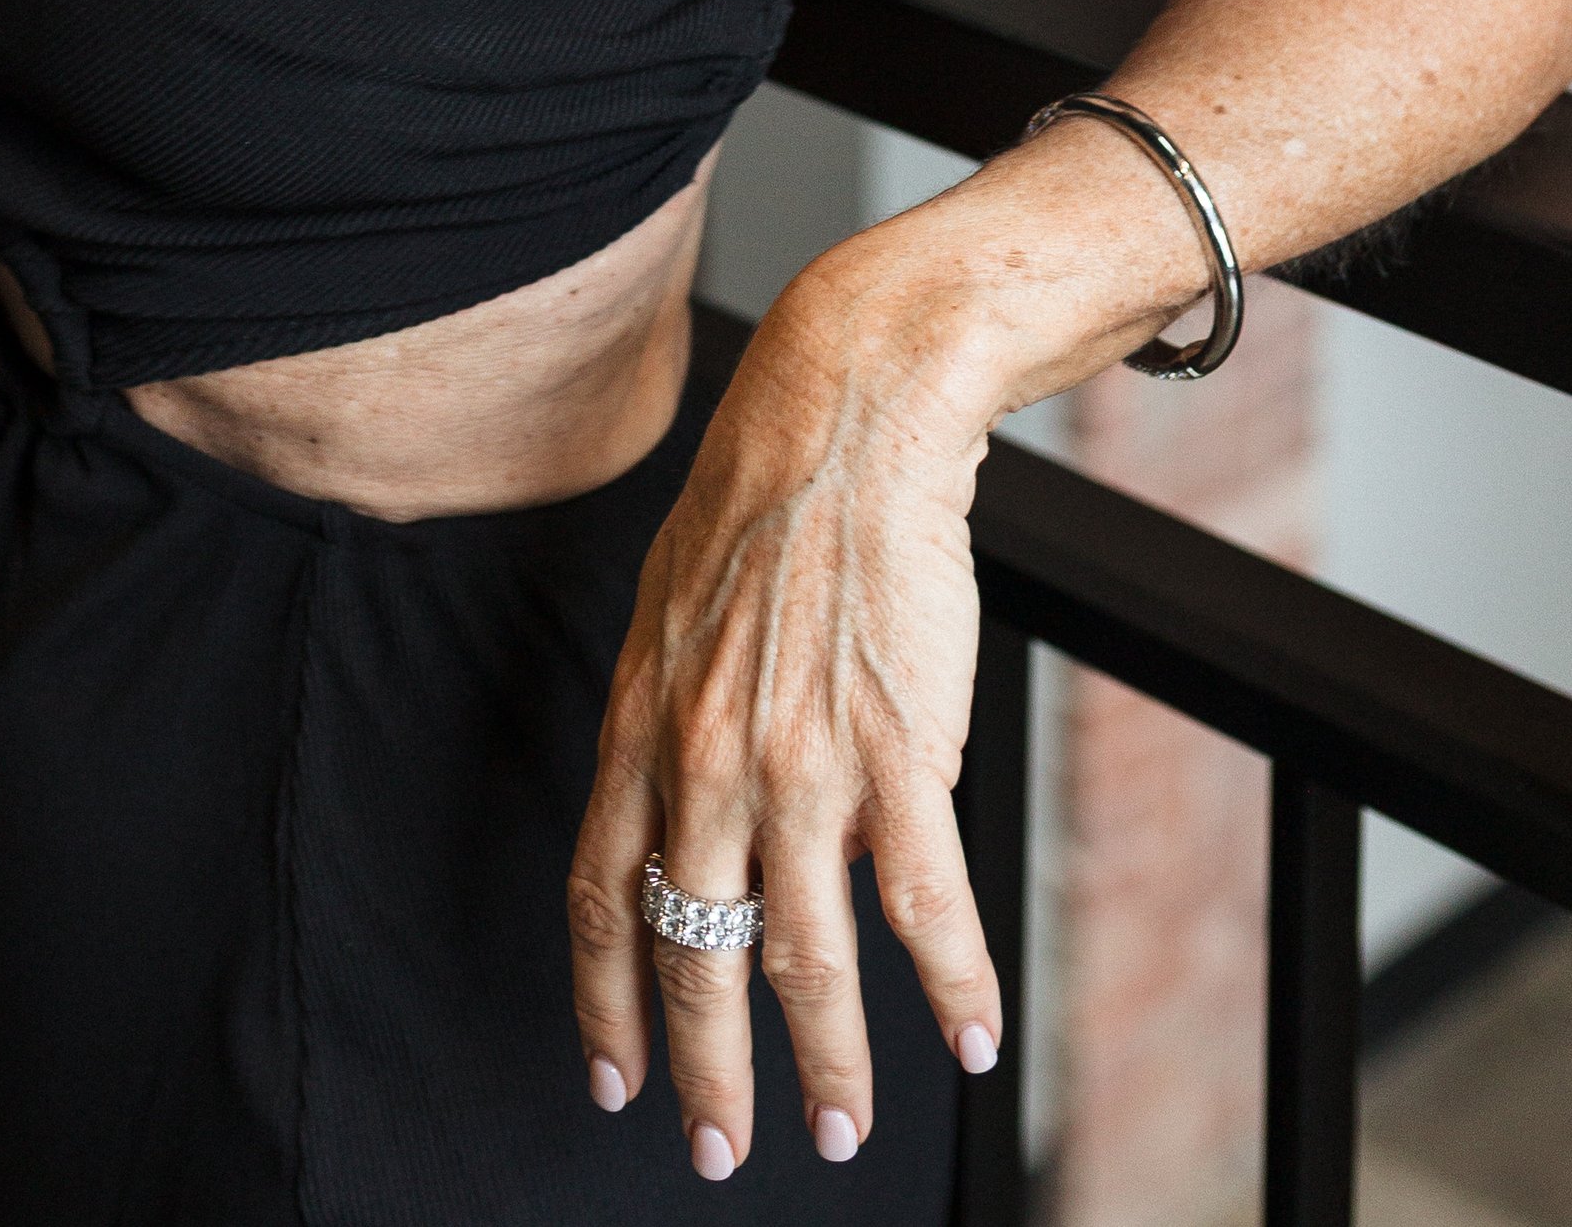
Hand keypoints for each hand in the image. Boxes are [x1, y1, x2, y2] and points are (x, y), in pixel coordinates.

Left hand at [567, 244, 1003, 1176]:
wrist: (845, 418)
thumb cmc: (762, 507)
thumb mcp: (674, 621)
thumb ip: (678, 733)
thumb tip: (711, 832)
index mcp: (643, 727)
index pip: (603, 898)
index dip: (604, 1004)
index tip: (613, 1081)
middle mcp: (708, 760)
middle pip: (695, 954)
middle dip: (707, 1074)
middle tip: (722, 1153)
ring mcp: (803, 763)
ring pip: (806, 956)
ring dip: (826, 1063)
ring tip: (840, 1130)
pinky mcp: (901, 749)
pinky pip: (926, 903)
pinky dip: (952, 986)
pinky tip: (968, 1038)